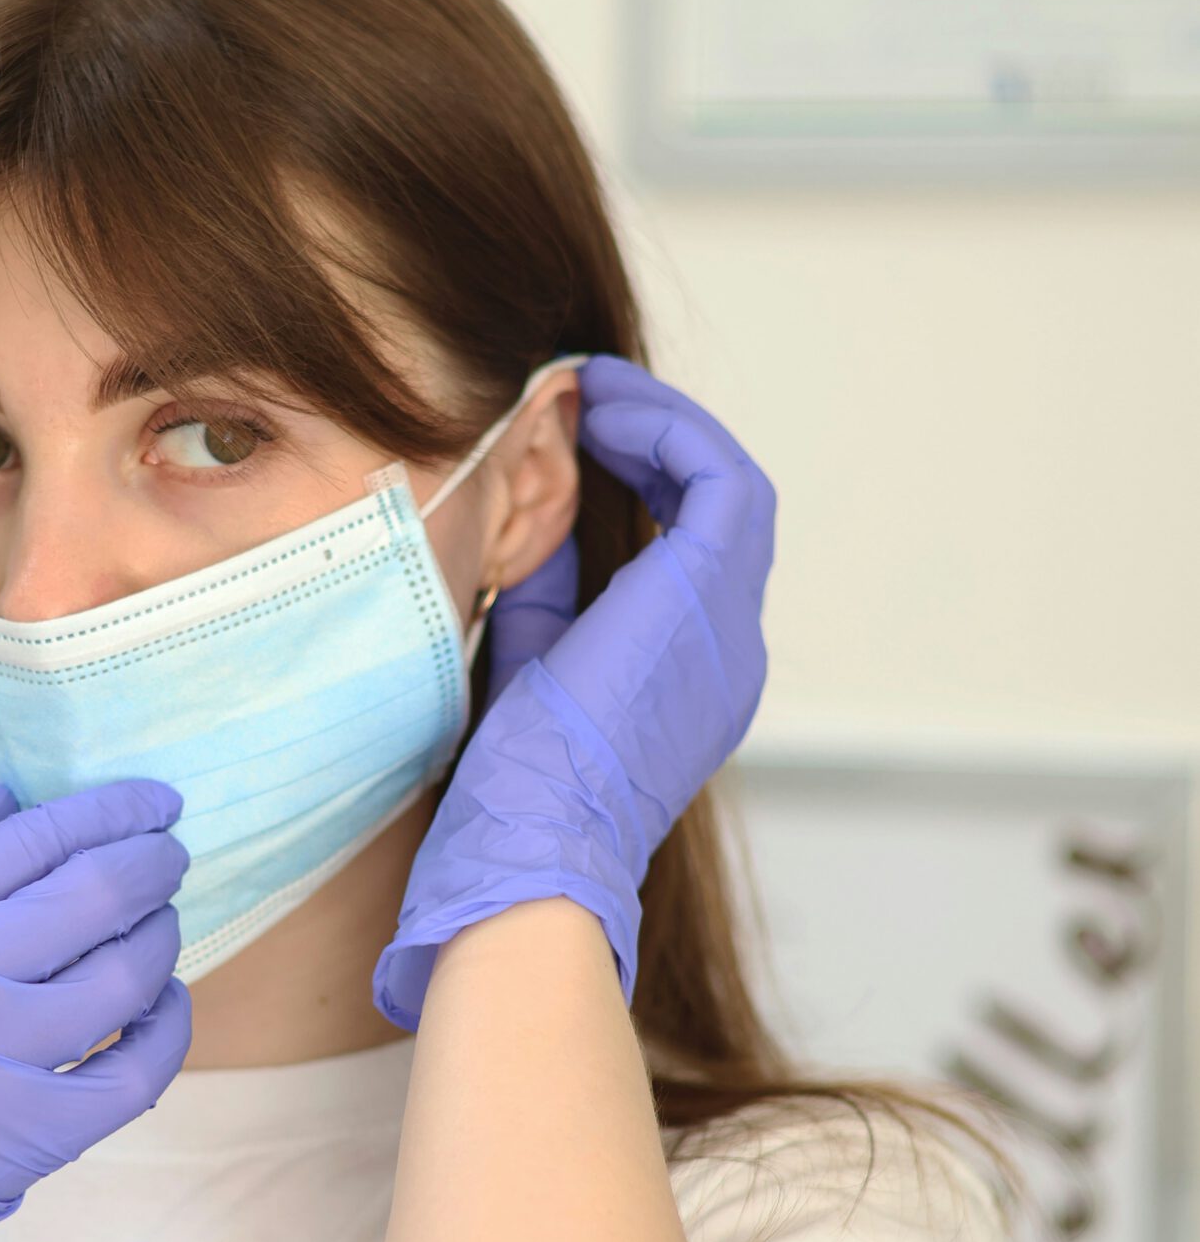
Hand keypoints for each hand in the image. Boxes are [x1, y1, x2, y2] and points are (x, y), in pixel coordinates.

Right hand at [0, 777, 192, 1241]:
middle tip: (172, 852)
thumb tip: (4, 796)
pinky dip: (167, 1030)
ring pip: (122, 977)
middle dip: (151, 862)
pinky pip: (135, 1072)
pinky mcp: (25, 1139)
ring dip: (160, 939)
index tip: (153, 800)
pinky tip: (164, 1005)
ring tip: (161, 925)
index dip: (105, 810)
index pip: (25, 838)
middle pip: (87, 894)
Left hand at [374, 354, 774, 1029]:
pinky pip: (719, 480)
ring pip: (730, 489)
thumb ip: (544, 594)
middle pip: (716, 517)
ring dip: (662, 427)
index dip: (639, 488)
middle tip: (584, 399)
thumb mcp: (528, 670)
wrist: (533, 851)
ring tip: (591, 391)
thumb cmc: (511, 795)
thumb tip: (527, 511)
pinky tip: (602, 407)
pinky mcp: (708, 598)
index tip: (574, 442)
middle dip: (654, 446)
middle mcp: (728, 654)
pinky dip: (667, 432)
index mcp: (689, 686)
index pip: (685, 559)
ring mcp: (729, 629)